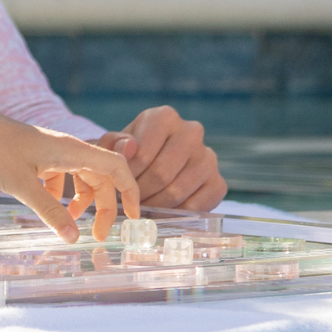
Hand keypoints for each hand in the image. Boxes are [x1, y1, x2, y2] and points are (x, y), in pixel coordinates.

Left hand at [0, 112, 137, 242]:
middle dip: (104, 207)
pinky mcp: (37, 156)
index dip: (130, 190)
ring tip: (73, 224)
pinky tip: (49, 208)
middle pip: (101, 177)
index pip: (116, 166)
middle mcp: (66, 148)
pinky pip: (63, 177)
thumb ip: (50, 212)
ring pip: (82, 177)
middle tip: (97, 236)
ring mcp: (52, 151)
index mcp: (71, 149)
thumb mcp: (22, 185)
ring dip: (84, 201)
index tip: (134, 218)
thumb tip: (75, 238)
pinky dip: (63, 195)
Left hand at [99, 107, 225, 210]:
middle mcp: (191, 132)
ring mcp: (208, 157)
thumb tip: (129, 147)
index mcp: (165, 116)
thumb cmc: (131, 154)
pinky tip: (162, 214)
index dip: (128, 176)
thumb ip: (114, 144)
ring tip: (141, 210)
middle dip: (141, 194)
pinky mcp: (218, 183)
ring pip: (178, 191)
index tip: (117, 188)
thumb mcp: (115, 144)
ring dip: (156, 206)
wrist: (155, 166)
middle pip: (161, 173)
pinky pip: (197, 206)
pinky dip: (177, 215)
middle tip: (129, 204)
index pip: (143, 153)